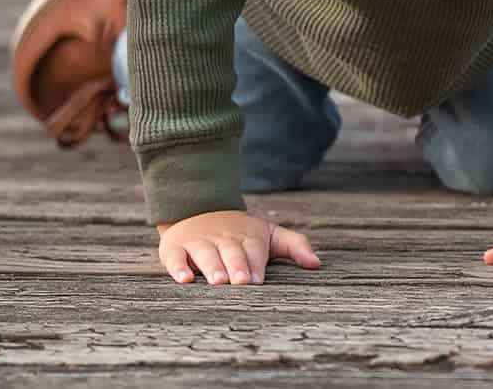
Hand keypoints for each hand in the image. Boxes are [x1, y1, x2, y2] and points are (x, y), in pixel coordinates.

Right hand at [156, 209, 322, 284]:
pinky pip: (175, 257)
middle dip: (237, 265)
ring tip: (218, 281)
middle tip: (241, 281)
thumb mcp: (268, 234)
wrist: (197, 209)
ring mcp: (198, 242)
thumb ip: (294, 246)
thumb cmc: (239, 233)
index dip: (256, 263)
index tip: (258, 280)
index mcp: (247, 235)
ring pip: (205, 253)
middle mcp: (223, 237)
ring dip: (212, 266)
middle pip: (231, 251)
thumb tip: (318, 264)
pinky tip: (185, 279)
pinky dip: (178, 267)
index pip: (254, 248)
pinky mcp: (175, 248)